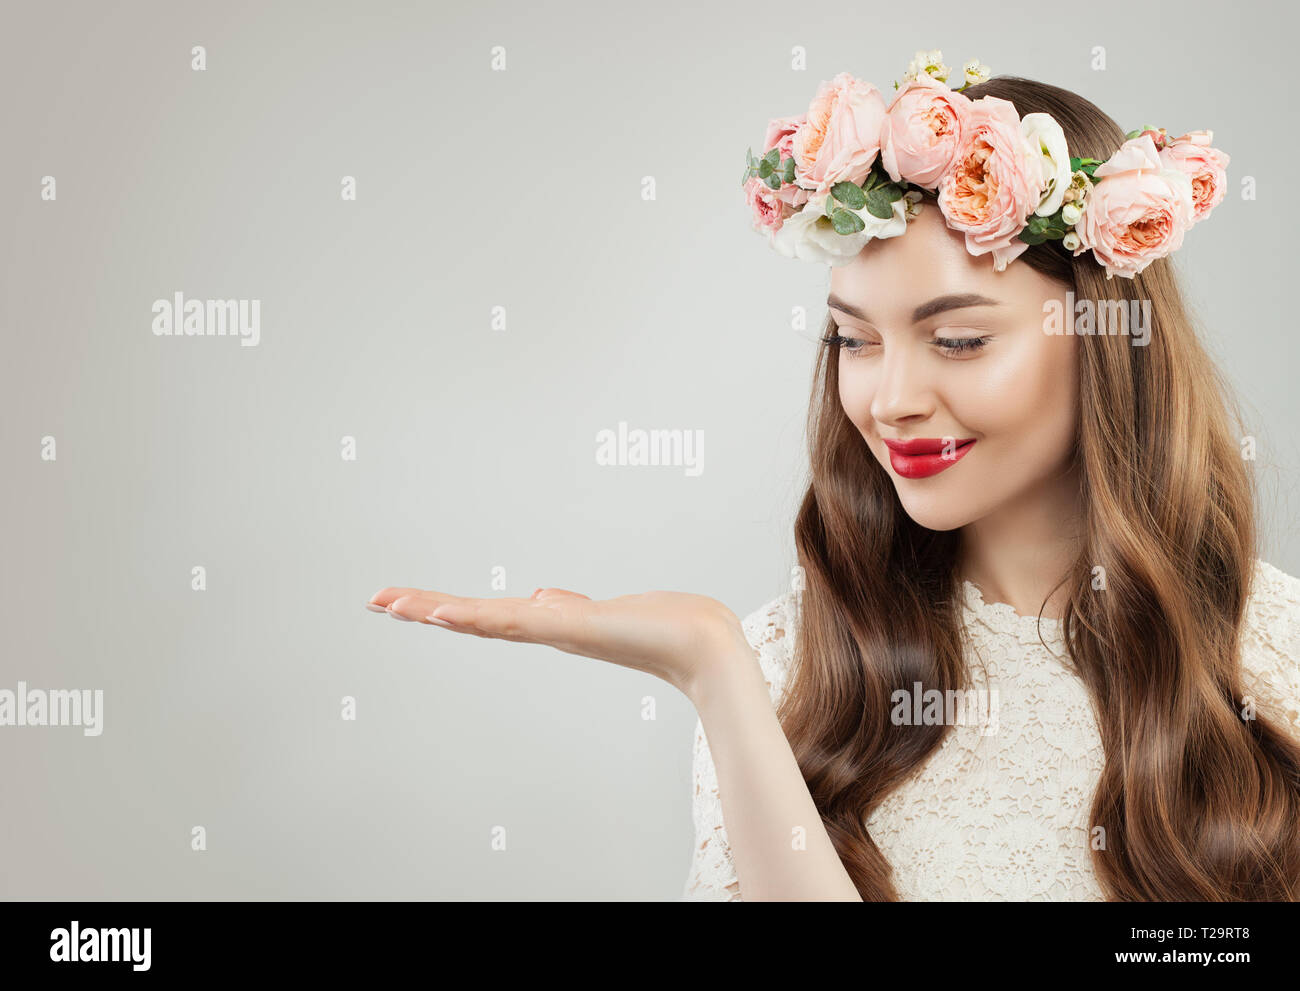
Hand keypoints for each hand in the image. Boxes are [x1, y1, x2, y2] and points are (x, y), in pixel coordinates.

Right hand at [365, 585, 753, 699]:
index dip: (442, 608)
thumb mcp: (604, 610)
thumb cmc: (664, 627)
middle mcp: (547, 630)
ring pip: (485, 619)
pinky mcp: (572, 627)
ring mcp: (556, 631)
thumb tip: (541, 597)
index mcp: (549, 624)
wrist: (705, 647)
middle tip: (374, 601)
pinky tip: (444, 613)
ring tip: (392, 603)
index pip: (484, 614)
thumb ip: (567, 607)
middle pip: (473, 618)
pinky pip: (515, 621)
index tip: (402, 602)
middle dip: (422, 609)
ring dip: (436, 610)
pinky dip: (477, 617)